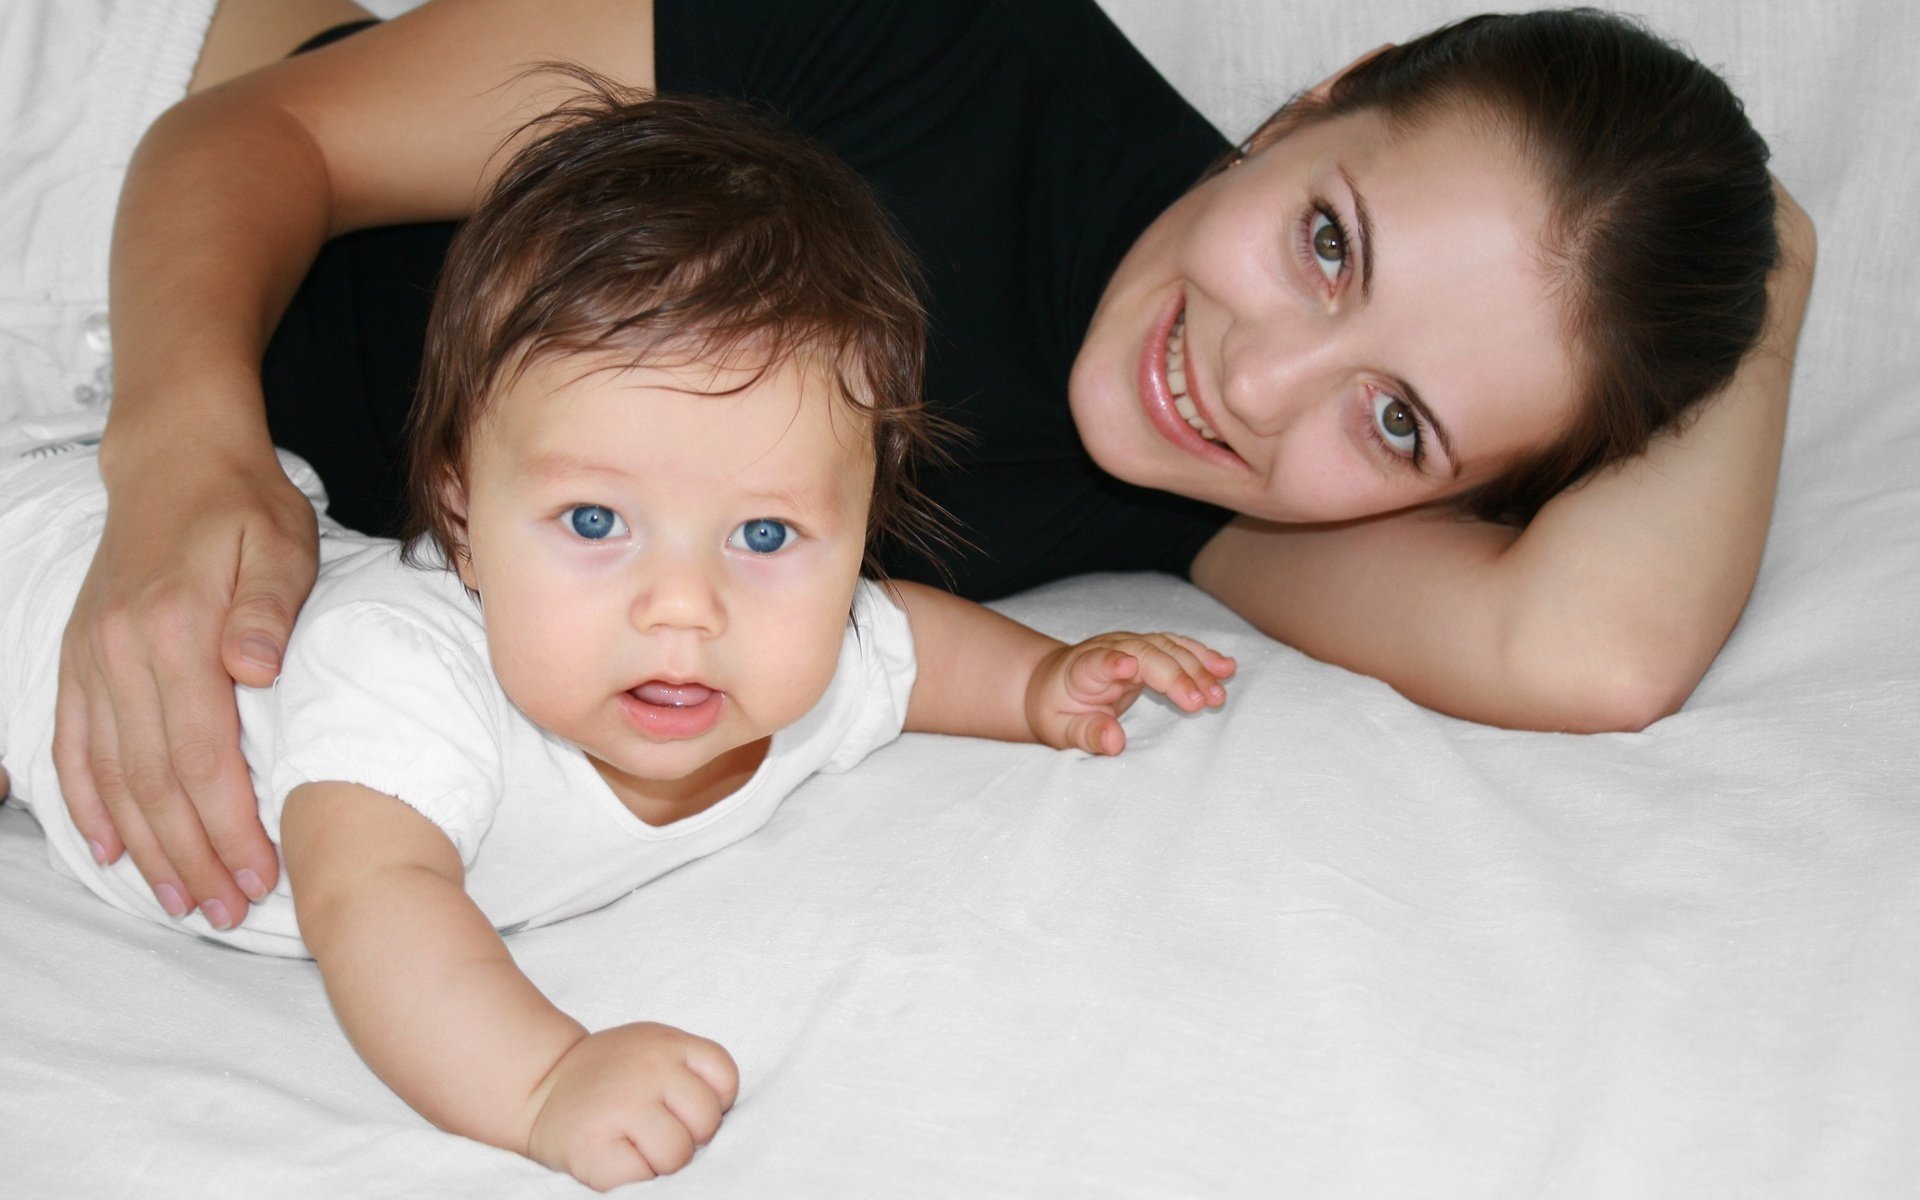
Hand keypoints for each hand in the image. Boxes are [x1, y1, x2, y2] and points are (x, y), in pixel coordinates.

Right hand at [54, 435, 318, 928]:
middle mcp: (118, 651)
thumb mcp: (281, 544)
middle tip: (229, 910)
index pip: (202, 755)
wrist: (175, 457)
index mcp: (173, 630)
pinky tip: (107, 848)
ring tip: (181, 899)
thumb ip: (268, 608)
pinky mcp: (76, 657)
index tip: (264, 874)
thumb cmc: (245, 505)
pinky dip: (86, 802)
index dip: (229, 824)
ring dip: (144, 845)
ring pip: (111, 774)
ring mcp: (89, 657)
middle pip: (155, 781)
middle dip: (193, 855)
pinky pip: (72, 744)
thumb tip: (255, 669)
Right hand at [526, 1022, 739, 1189]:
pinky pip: (643, 1180)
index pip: (725, 1078)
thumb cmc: (610, 1077)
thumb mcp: (654, 1051)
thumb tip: (718, 1128)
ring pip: (678, 1156)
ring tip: (634, 1143)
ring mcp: (621, 1107)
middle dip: (688, 1135)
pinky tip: (614, 1155)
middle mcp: (648, 1069)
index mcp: (667, 1043)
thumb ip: (689, 1073)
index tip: (684, 1107)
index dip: (714, 1102)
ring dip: (661, 1161)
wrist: (539, 1086)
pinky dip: (633, 1177)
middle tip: (655, 1128)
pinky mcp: (596, 1150)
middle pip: (706, 1123)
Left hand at [1025, 632, 1234, 754]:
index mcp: (1082, 669)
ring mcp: (1132, 644)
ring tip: (1220, 692)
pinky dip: (1203, 657)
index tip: (1129, 668)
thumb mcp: (1060, 730)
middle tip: (1202, 702)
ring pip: (1168, 648)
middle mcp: (1110, 649)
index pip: (1099, 661)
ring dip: (1197, 667)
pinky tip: (1226, 668)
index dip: (1113, 662)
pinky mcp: (1149, 649)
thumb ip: (1086, 734)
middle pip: (1146, 654)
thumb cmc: (1057, 710)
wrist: (1053, 683)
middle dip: (1175, 675)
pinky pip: (1179, 648)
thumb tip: (1115, 741)